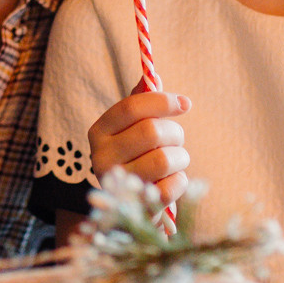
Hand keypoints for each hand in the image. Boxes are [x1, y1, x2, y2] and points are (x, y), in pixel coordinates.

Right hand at [86, 81, 191, 206]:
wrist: (129, 206)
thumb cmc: (135, 157)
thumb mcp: (131, 128)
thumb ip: (140, 101)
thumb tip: (153, 75)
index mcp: (98, 131)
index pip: (131, 107)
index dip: (162, 101)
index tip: (185, 103)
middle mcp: (101, 157)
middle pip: (151, 132)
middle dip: (175, 133)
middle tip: (177, 140)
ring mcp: (118, 184)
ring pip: (165, 159)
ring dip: (180, 158)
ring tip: (174, 161)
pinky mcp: (138, 206)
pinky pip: (174, 185)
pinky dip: (180, 181)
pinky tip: (171, 181)